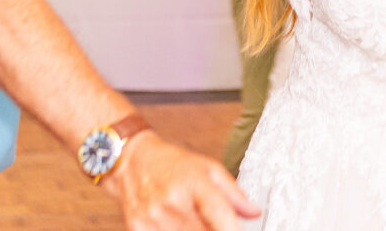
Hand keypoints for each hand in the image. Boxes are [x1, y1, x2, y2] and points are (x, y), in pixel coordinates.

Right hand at [105, 131, 259, 229]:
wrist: (130, 161)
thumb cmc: (171, 164)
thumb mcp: (207, 168)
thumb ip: (233, 193)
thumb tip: (254, 213)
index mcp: (193, 181)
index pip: (219, 213)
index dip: (232, 230)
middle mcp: (171, 200)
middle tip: (216, 225)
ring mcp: (152, 218)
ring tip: (195, 222)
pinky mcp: (137, 229)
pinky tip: (178, 226)